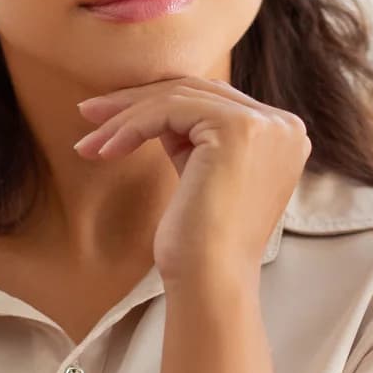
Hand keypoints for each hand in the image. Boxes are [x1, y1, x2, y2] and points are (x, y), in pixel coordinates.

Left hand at [73, 76, 310, 284]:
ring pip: (179, 99)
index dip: (158, 103)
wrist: (211, 279)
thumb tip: (148, 102)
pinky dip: (131, 127)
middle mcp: (283, 125)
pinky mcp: (239, 128)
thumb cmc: (201, 241)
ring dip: (124, 116)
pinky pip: (170, 111)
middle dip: (136, 102)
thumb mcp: (203, 172)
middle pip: (196, 93)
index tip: (110, 117)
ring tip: (88, 141)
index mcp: (282, 135)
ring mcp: (265, 125)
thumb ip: (193, 136)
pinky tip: (105, 150)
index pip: (212, 101)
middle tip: (88, 114)